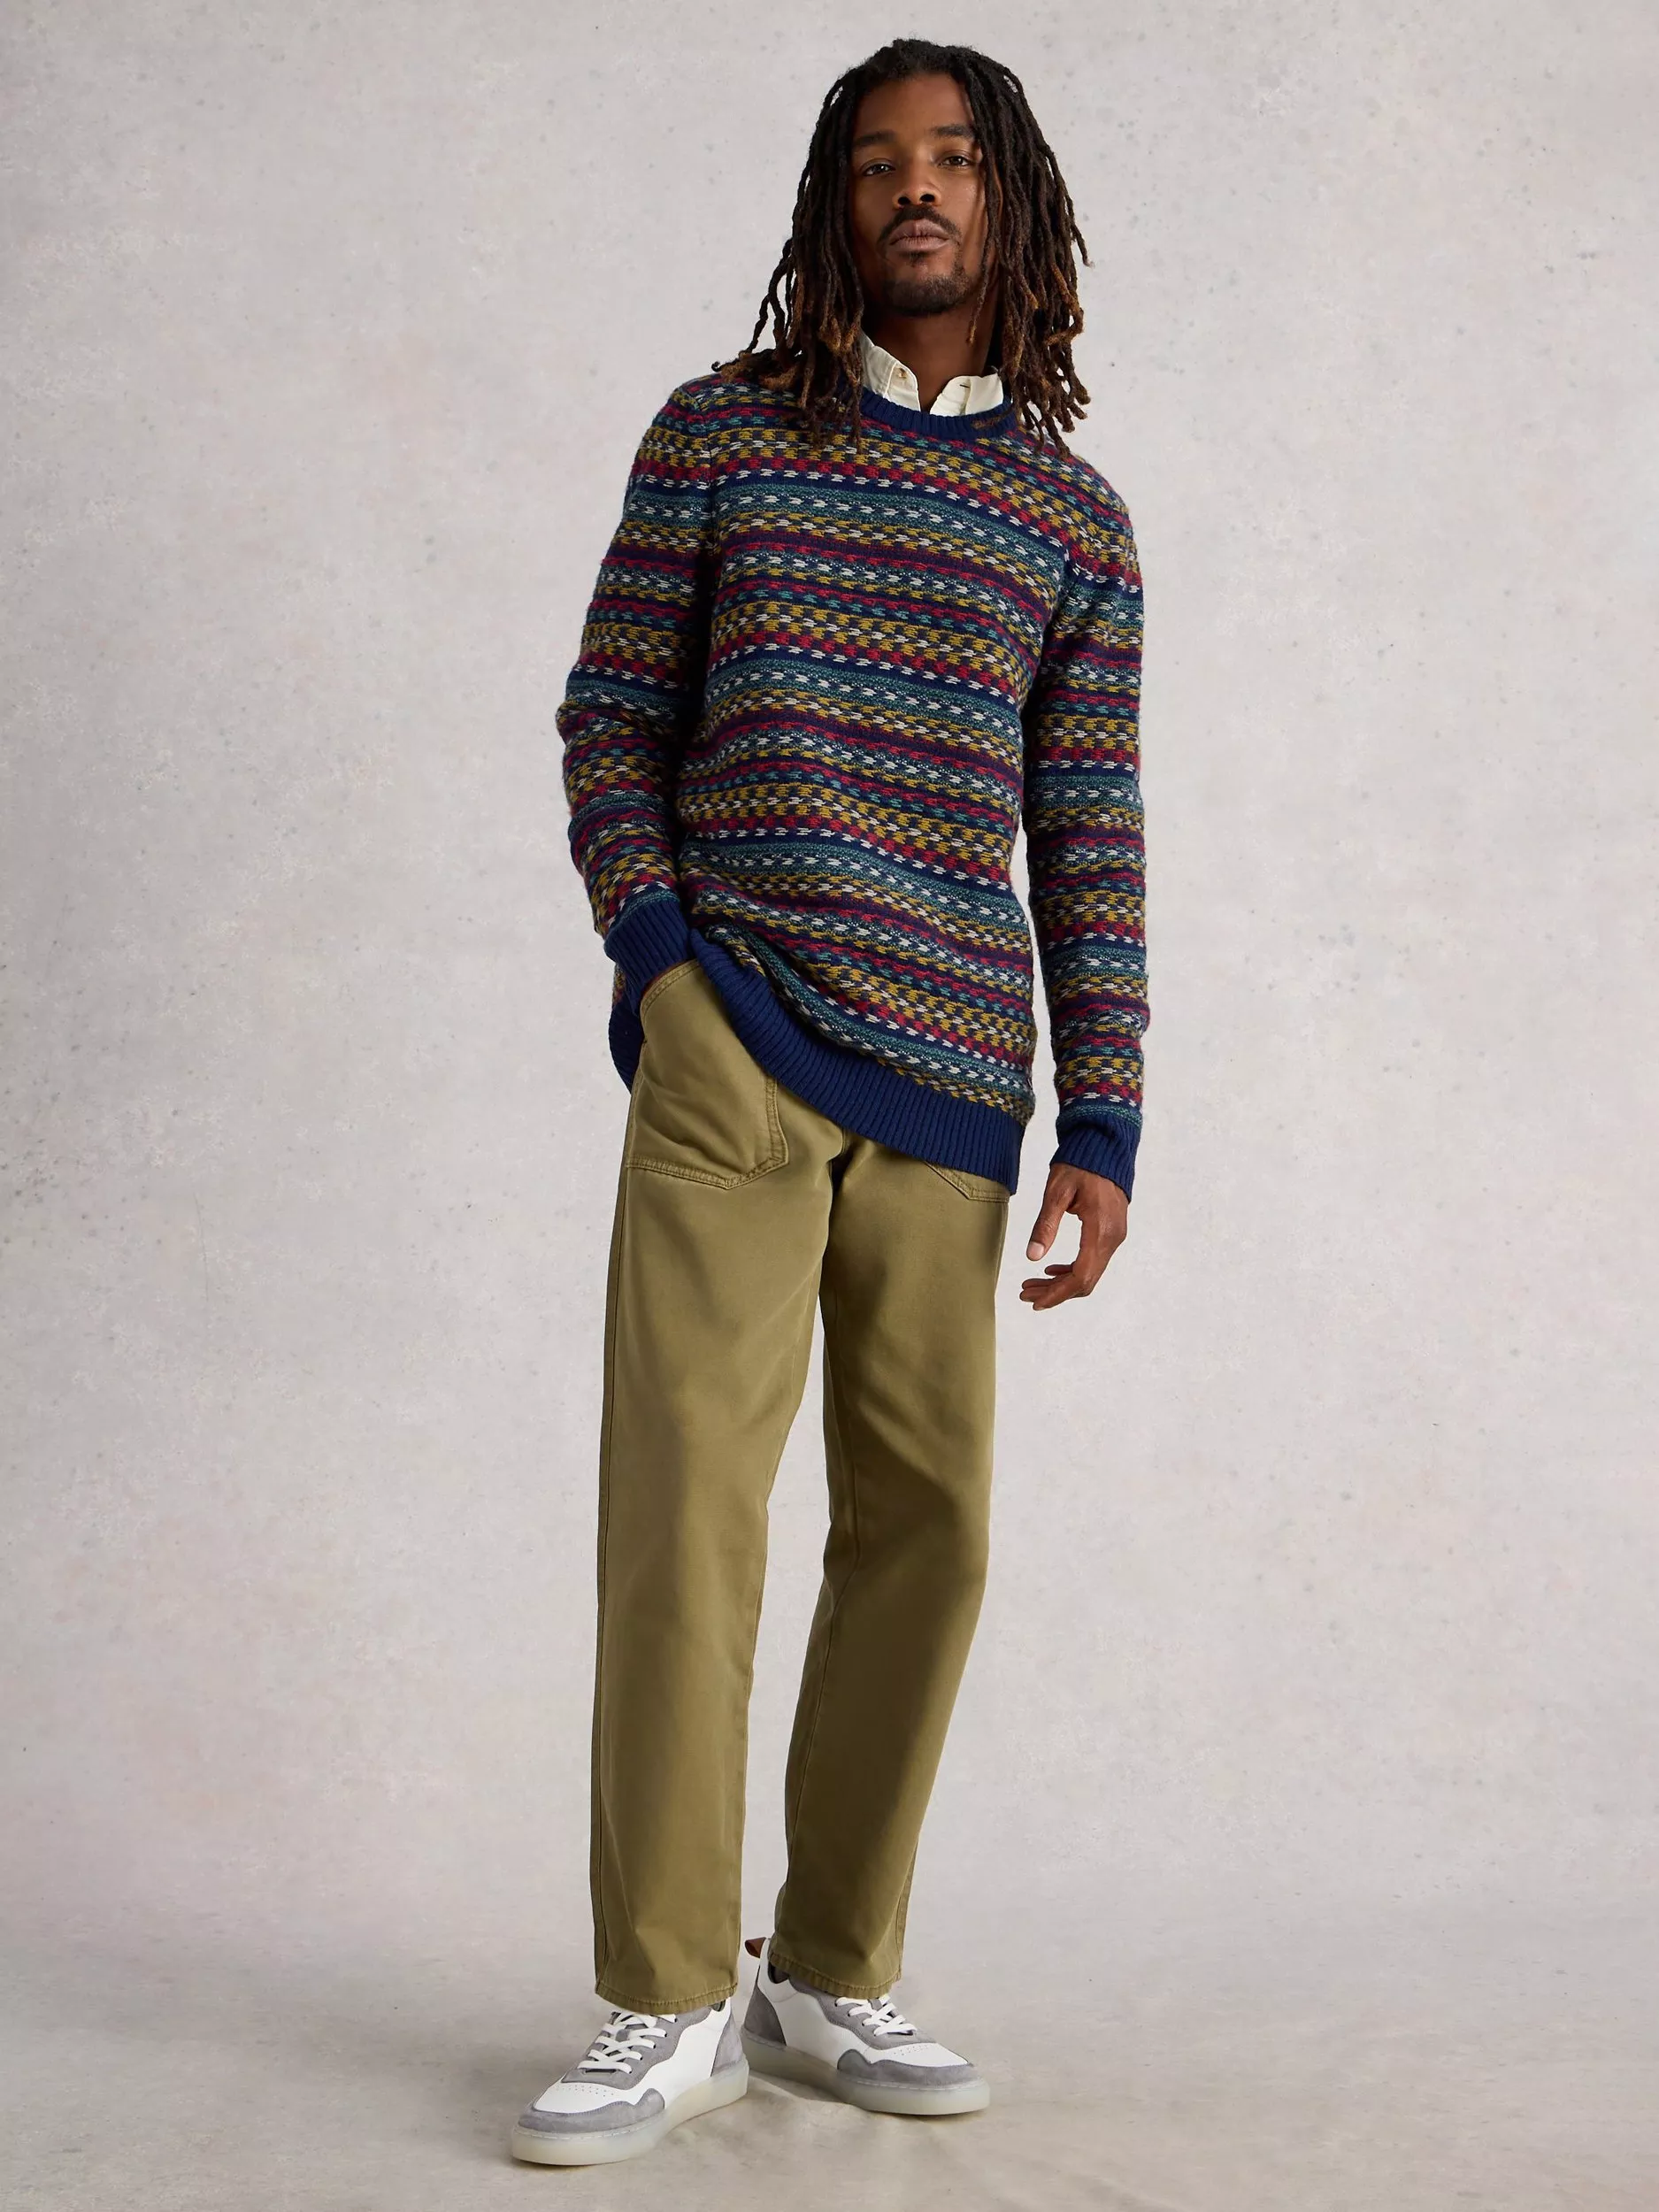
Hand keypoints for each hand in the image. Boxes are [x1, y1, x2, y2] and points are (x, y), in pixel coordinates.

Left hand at [1020, 1164, 1127, 1308]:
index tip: (1033, 1301)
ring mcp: (1114, 1236)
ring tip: (1032, 1284)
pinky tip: (1050, 1270)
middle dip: (1054, 1292)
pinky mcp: (1111, 1231)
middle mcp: (1112, 1238)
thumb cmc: (1080, 1164)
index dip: (1056, 1294)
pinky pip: (1093, 1260)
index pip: (1080, 1276)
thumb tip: (1032, 1257)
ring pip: (1089, 1273)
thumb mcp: (1057, 1192)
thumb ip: (1045, 1225)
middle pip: (1085, 1280)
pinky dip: (1072, 1270)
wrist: (1105, 1145)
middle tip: (1024, 1294)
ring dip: (1061, 1283)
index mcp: (1100, 1230)